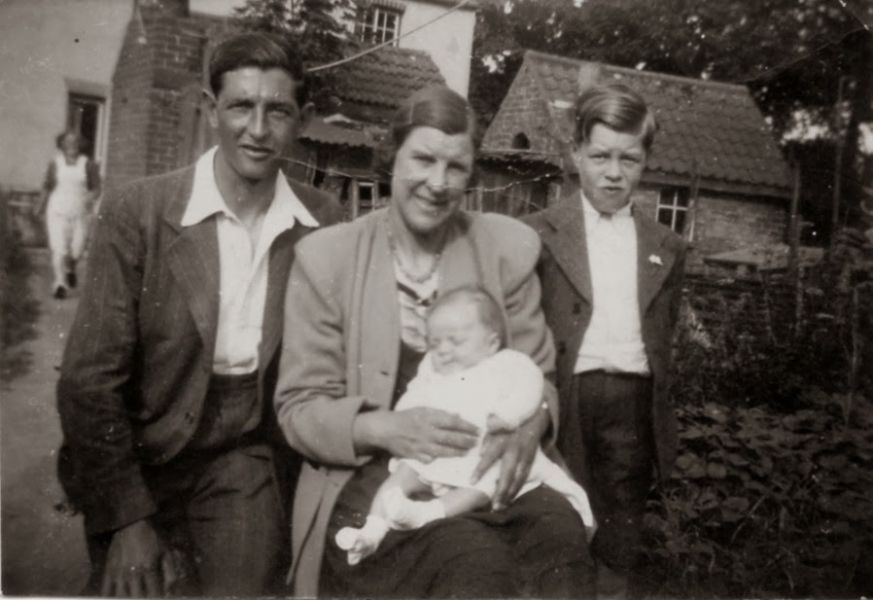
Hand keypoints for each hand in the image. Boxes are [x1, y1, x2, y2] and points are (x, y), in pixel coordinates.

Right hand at [100, 519, 180, 596]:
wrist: (131, 524)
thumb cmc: (152, 537)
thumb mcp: (166, 551)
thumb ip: (170, 571)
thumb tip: (171, 589)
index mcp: (148, 568)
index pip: (153, 594)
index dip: (157, 599)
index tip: (159, 599)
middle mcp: (133, 573)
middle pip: (136, 598)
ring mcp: (119, 573)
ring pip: (121, 596)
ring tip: (132, 599)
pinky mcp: (108, 571)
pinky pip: (106, 590)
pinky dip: (109, 597)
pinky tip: (114, 599)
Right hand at [357, 407, 478, 462]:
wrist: (386, 429)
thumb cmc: (406, 417)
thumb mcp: (423, 409)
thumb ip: (440, 413)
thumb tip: (458, 415)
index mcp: (428, 417)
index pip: (452, 422)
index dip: (467, 426)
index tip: (478, 430)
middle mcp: (426, 431)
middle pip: (450, 437)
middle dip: (466, 441)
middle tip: (477, 442)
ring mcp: (420, 444)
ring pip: (442, 451)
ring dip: (457, 453)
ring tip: (467, 453)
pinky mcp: (414, 455)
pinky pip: (429, 460)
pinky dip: (438, 460)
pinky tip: (448, 461)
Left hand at [472, 406, 547, 509]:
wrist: (531, 418)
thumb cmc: (506, 424)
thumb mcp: (494, 426)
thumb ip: (486, 438)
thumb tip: (479, 452)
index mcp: (501, 440)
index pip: (489, 456)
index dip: (481, 469)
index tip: (471, 481)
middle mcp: (514, 450)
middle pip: (507, 473)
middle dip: (501, 490)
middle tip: (493, 506)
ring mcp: (524, 456)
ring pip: (518, 478)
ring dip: (510, 494)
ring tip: (500, 507)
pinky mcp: (531, 461)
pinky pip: (525, 477)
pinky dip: (517, 489)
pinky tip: (510, 499)